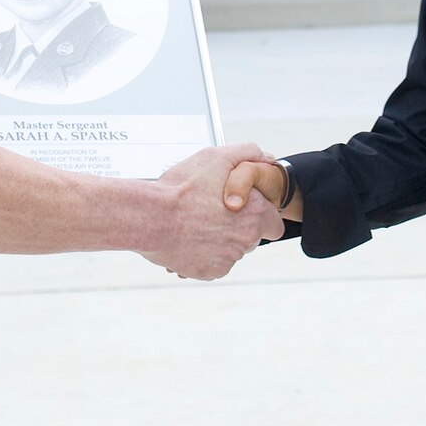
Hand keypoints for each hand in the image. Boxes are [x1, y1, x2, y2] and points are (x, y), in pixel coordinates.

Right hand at [142, 143, 283, 279]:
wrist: (151, 217)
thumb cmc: (181, 188)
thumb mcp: (216, 158)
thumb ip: (247, 154)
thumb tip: (266, 158)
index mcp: (254, 211)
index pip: (274, 223)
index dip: (261, 215)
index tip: (244, 209)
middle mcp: (246, 238)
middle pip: (252, 236)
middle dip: (239, 227)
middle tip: (214, 212)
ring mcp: (228, 258)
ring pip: (232, 250)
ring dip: (220, 239)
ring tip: (197, 223)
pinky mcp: (210, 271)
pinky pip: (214, 263)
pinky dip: (205, 253)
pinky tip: (190, 238)